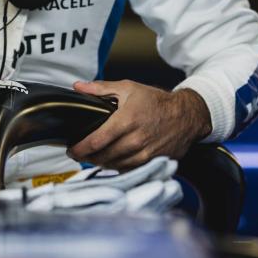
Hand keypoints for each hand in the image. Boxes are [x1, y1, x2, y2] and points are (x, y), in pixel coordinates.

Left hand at [67, 80, 211, 170]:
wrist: (186, 116)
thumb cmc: (156, 101)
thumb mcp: (128, 88)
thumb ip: (100, 88)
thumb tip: (78, 87)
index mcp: (126, 120)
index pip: (96, 140)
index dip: (79, 148)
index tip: (71, 148)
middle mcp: (135, 140)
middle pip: (102, 156)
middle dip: (86, 157)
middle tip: (78, 153)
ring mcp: (144, 154)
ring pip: (114, 165)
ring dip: (100, 163)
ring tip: (91, 157)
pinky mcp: (151, 163)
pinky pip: (128, 170)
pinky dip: (116, 167)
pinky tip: (109, 161)